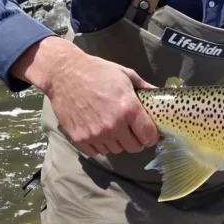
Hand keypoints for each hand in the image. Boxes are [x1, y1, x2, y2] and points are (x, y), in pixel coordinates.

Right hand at [11, 37, 159, 156]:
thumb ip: (145, 87)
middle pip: (134, 148)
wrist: (64, 73)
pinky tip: (99, 131)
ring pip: (116, 150)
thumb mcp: (126, 74)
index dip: (152, 136)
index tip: (150, 132)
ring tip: (113, 127)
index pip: (149, 137)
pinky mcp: (80, 139)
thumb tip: (159, 94)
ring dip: (118, 142)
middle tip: (132, 129)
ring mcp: (95, 134)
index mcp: (128, 109)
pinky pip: (97, 152)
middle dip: (137, 140)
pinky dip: (101, 145)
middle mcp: (113, 125)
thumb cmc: (98, 71)